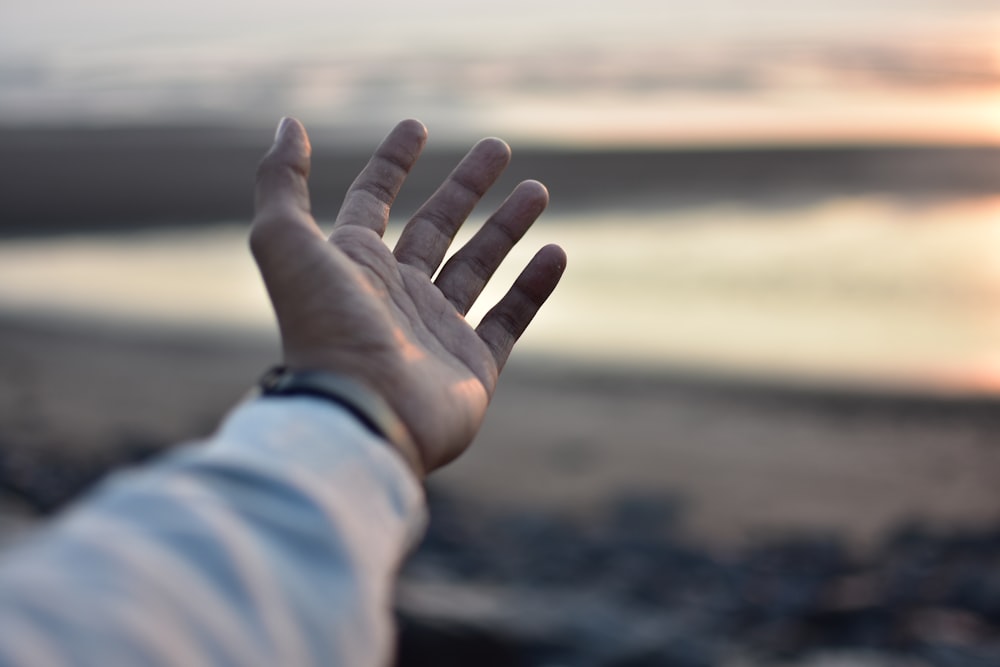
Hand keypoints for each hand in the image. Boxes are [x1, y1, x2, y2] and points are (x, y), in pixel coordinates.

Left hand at [251, 118, 565, 477]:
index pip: (373, 200)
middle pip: (435, 227)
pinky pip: (510, 318)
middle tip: (498, 147)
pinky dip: (534, 287)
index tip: (417, 126)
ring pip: (478, 266)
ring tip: (537, 189)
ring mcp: (436, 331)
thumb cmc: (322, 329)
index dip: (391, 162)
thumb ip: (281, 181)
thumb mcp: (284, 242)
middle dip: (466, 185)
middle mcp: (395, 295)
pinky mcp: (472, 366)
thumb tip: (290, 122)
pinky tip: (556, 253)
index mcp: (353, 265)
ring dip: (507, 227)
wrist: (359, 416)